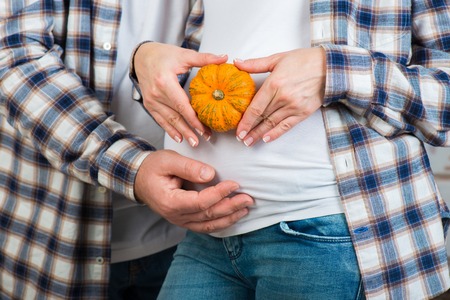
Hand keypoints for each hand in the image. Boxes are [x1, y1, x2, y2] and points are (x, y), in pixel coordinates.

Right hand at [134, 42, 227, 146]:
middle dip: (190, 130)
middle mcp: (156, 94)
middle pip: (176, 116)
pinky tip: (178, 137)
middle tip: (203, 139)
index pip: (182, 105)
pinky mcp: (149, 104)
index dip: (193, 119)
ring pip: (168, 121)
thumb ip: (204, 58)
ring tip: (193, 142)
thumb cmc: (162, 55)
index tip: (204, 128)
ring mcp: (151, 101)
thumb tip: (224, 58)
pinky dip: (169, 130)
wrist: (141, 56)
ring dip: (181, 132)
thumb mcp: (183, 55)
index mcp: (165, 82)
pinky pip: (160, 120)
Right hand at [134, 150, 253, 232]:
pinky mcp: (185, 220)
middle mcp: (175, 216)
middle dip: (230, 207)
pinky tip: (233, 216)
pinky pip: (205, 226)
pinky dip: (221, 222)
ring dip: (229, 217)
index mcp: (170, 202)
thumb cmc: (153, 167)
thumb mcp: (168, 160)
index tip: (234, 184)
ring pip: (209, 224)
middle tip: (248, 198)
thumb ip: (189, 167)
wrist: (139, 178)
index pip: (200, 202)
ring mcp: (180, 220)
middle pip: (208, 215)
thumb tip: (211, 174)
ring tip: (246, 208)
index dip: (219, 194)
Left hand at [234, 47, 325, 145]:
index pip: (255, 107)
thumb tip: (237, 63)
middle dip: (249, 130)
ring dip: (259, 134)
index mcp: (274, 84)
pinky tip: (266, 139)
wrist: (330, 67)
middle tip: (240, 138)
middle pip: (262, 117)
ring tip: (249, 142)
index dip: (245, 121)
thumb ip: (256, 64)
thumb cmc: (304, 60)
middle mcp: (282, 97)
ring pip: (272, 123)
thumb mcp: (278, 58)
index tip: (237, 130)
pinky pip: (286, 126)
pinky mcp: (303, 112)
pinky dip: (276, 133)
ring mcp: (293, 106)